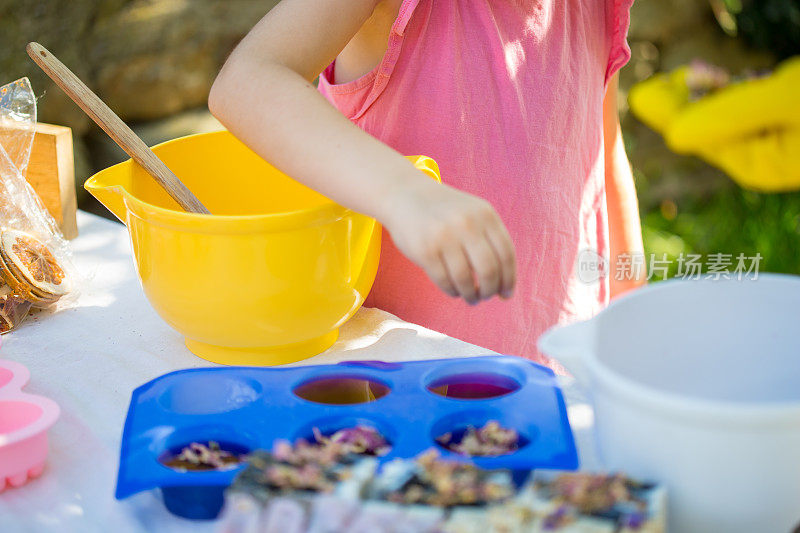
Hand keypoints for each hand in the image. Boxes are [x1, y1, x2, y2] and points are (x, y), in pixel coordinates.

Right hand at [381, 177, 516, 303]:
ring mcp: (445, 236)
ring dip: (471, 295)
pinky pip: (445, 281)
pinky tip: (453, 290)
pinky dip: (452, 292)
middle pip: (489, 270)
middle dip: (490, 291)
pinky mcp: (425, 250)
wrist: (406, 195)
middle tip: (485, 297)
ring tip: (470, 297)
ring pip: (466, 280)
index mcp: (485, 215)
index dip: (509, 280)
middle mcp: (467, 224)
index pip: (506, 255)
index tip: (506, 294)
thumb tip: (506, 285)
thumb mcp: (473, 214)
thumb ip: (490, 241)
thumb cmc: (445, 212)